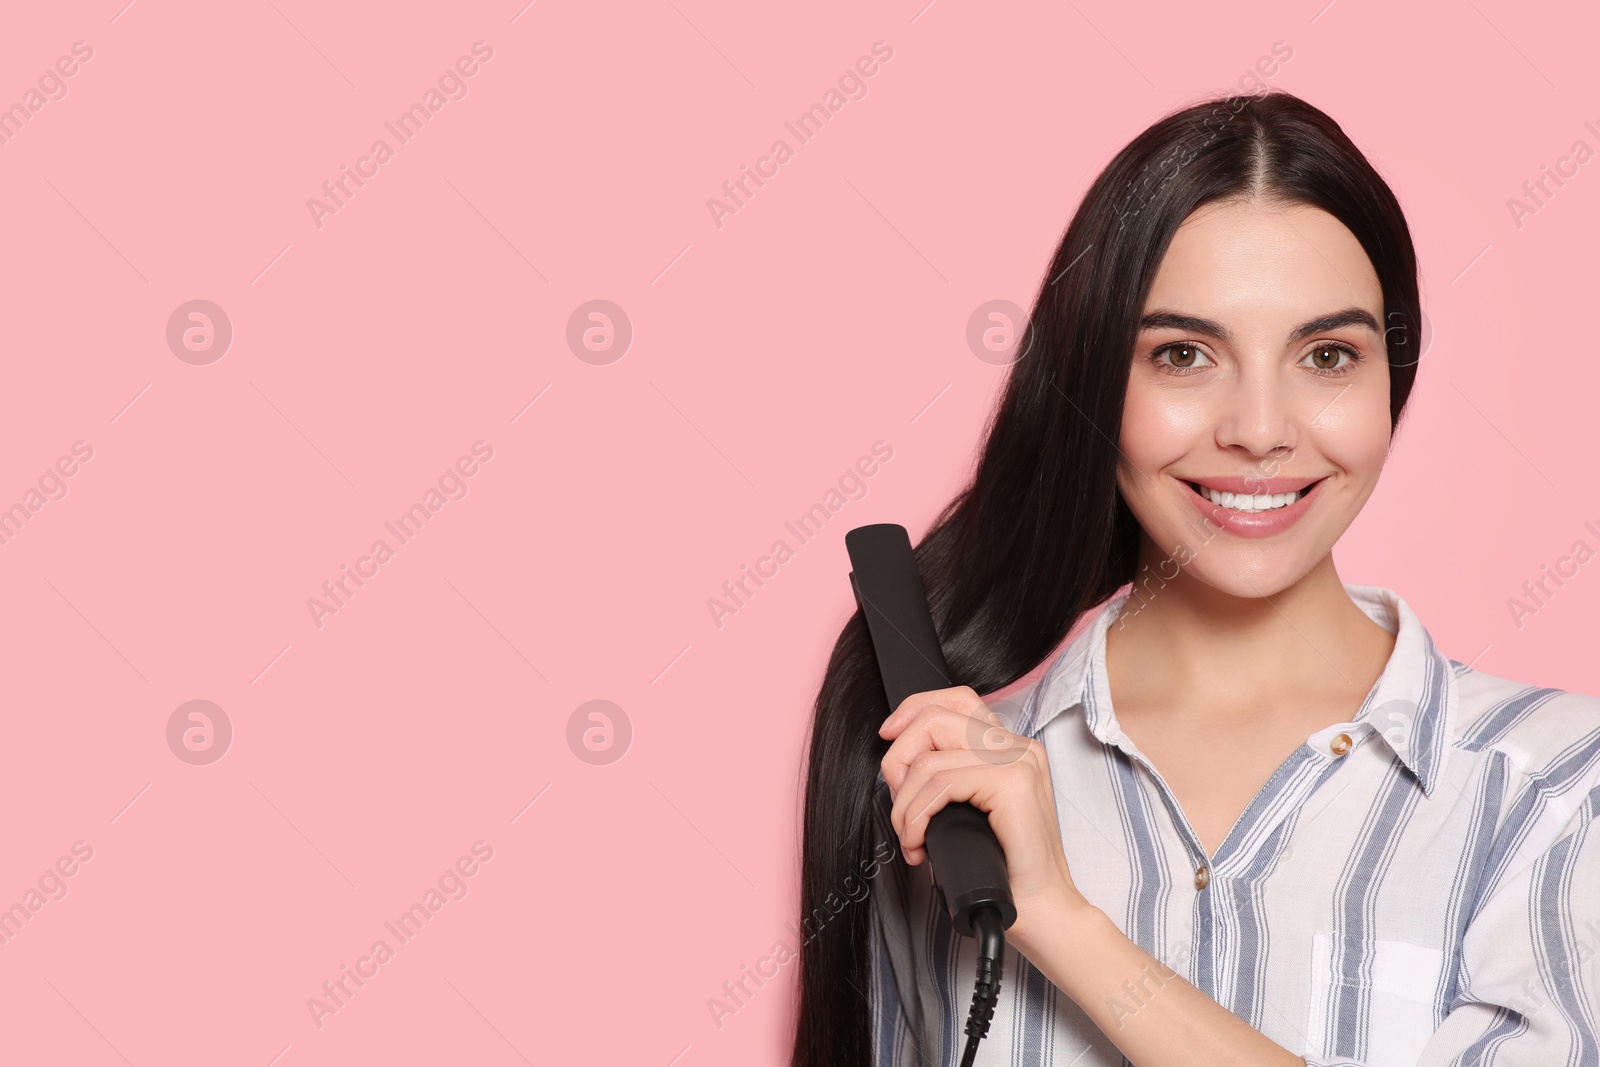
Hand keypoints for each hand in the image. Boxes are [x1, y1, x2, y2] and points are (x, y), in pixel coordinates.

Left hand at [878, 685, 1093, 949]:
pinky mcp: (1013, 781)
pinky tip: (920, 843)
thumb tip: (900, 764)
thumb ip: (948, 777)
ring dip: (904, 803)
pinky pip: (940, 782)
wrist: (1042, 911)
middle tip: (899, 808)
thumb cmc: (1004, 871)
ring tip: (911, 837)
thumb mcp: (968, 811)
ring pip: (930, 758)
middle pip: (936, 717)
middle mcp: (1018, 745)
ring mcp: (1019, 760)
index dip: (914, 710)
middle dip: (898, 759)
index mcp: (1011, 747)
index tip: (887, 737)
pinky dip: (916, 815)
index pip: (956, 700)